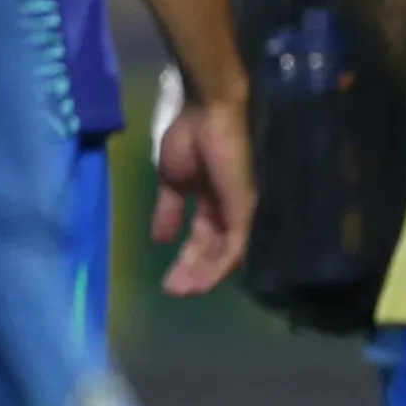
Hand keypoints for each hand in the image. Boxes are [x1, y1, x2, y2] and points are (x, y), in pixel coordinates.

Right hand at [153, 90, 255, 294]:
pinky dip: (221, 266)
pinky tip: (204, 282)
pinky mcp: (246, 206)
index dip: (188, 263)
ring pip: (227, 254)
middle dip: (195, 274)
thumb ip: (169, 211)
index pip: (203, 241)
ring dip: (205, 275)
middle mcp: (231, 210)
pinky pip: (238, 244)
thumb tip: (159, 240)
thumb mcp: (172, 181)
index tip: (169, 284)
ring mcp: (241, 209)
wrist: (206, 113)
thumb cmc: (190, 137)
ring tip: (184, 292)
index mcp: (214, 204)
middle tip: (175, 292)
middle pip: (215, 251)